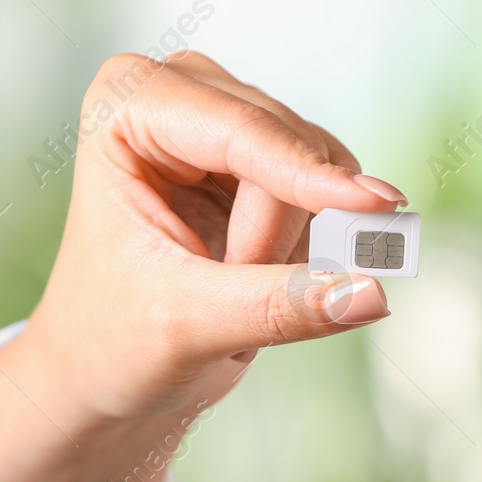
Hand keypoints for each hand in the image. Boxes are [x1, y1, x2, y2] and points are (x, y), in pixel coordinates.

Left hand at [0, 51, 406, 481]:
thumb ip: (282, 305)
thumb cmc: (110, 354)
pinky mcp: (257, 164)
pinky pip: (322, 201)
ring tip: (227, 294)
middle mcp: (170, 95)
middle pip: (285, 147)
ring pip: (314, 175)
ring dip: (298, 243)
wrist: (102, 386)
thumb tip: (378, 293)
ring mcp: (218, 123)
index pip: (235, 129)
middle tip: (251, 293)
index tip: (380, 214)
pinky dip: (312, 247)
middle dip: (287, 228)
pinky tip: (256, 280)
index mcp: (125, 106)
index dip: (306, 177)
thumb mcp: (192, 332)